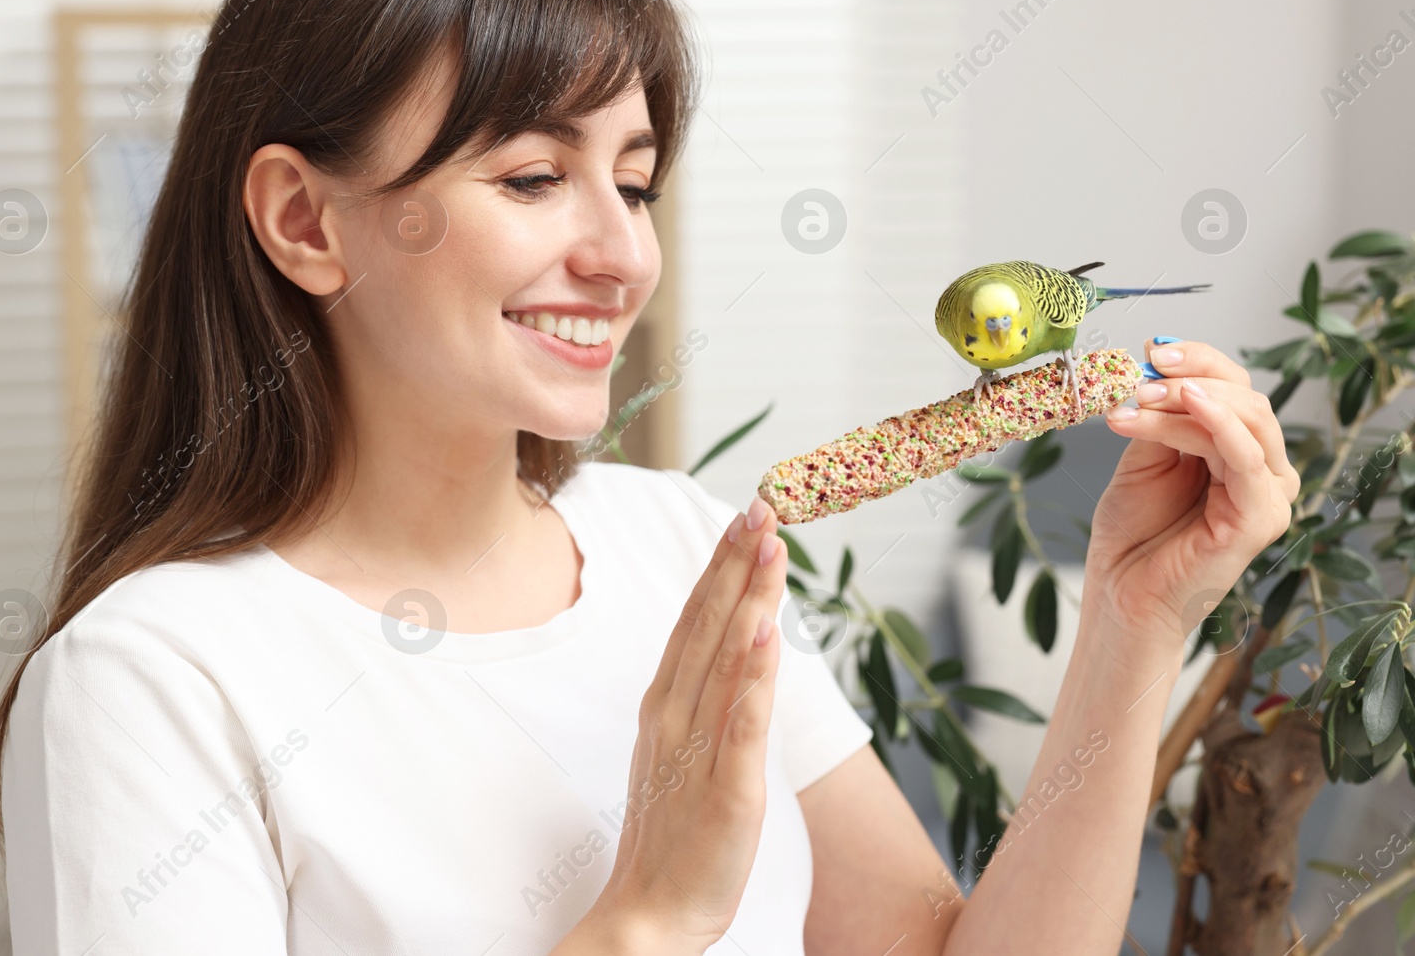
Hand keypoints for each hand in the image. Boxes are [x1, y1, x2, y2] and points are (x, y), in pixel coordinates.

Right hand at [589, 497, 786, 953]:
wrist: (649, 914)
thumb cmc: (671, 835)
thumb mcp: (683, 752)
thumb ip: (703, 699)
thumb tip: (731, 646)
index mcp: (666, 704)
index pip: (696, 621)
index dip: (720, 567)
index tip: (744, 518)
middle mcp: (676, 714)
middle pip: (708, 624)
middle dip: (736, 562)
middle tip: (761, 505)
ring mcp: (698, 748)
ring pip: (726, 658)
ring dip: (748, 597)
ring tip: (770, 544)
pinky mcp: (727, 787)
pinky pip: (741, 722)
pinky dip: (753, 674)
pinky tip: (766, 632)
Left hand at [1092, 339, 1299, 650]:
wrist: (1122, 595)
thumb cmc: (1133, 534)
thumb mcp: (1143, 459)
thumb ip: (1161, 417)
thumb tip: (1157, 367)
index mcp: (1236, 451)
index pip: (1232, 387)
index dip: (1196, 360)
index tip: (1149, 348)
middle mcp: (1261, 470)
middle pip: (1246, 397)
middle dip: (1191, 376)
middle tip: (1142, 375)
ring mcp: (1268, 494)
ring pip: (1245, 420)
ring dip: (1188, 399)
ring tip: (1140, 396)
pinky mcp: (1262, 517)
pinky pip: (1245, 457)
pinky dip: (1216, 423)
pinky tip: (1185, 403)